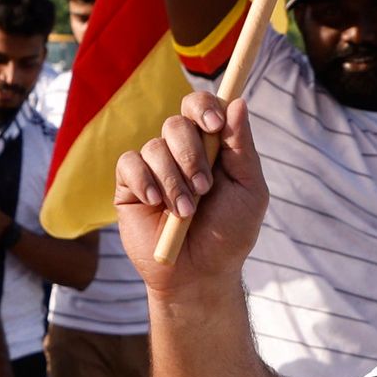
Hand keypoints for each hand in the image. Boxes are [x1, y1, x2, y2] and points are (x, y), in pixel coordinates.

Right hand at [115, 92, 266, 296]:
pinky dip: (145, 182)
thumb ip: (242, 148)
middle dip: (191, 154)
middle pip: (176, 123)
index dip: (205, 107)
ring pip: (154, 147)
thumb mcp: (248, 191)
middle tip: (204, 188)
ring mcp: (154, 167)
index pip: (202, 107)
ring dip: (173, 181)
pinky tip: (155, 205)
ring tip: (185, 213)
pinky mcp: (130, 186)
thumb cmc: (228, 234)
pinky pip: (129, 164)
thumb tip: (238, 102)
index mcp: (211, 146)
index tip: (214, 125)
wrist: (199, 274)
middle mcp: (180, 152)